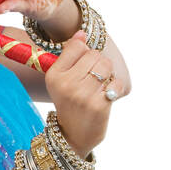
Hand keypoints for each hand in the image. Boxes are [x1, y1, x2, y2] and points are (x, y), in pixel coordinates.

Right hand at [44, 30, 114, 157]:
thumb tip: (82, 33)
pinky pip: (116, 83)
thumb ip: (70, 55)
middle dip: (97, 64)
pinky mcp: (99, 105)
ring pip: (106, 66)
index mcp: (54, 75)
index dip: (84, 54)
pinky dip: (115, 88)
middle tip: (91, 80)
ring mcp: (83, 95)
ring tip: (99, 87)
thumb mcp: (60, 80)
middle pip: (94, 54)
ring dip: (107, 75)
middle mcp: (66, 84)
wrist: (73, 136)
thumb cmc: (69, 103)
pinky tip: (106, 96)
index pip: (77, 45)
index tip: (81, 66)